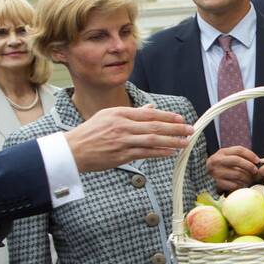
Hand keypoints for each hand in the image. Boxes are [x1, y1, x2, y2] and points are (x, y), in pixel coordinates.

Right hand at [65, 104, 192, 172]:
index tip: (181, 118)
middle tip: (190, 129)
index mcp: (120, 113)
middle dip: (176, 128)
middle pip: (155, 126)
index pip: (149, 114)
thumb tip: (151, 108)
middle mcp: (123, 126)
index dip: (168, 116)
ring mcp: (123, 141)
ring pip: (153, 140)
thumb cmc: (90, 132)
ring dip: (172, 141)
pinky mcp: (121, 155)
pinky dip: (159, 152)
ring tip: (185, 142)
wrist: (73, 150)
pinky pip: (145, 153)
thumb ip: (132, 113)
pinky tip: (170, 152)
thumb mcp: (109, 115)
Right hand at [208, 146, 261, 191]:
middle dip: (250, 166)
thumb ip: (237, 158)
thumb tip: (257, 162)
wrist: (202, 179)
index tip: (258, 161)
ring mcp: (216, 172)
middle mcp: (217, 161)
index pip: (239, 150)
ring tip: (249, 180)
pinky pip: (234, 185)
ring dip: (247, 178)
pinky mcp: (216, 183)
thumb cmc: (219, 169)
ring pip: (238, 174)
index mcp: (221, 152)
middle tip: (255, 172)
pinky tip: (242, 186)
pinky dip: (240, 186)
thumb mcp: (225, 159)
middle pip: (238, 160)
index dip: (250, 155)